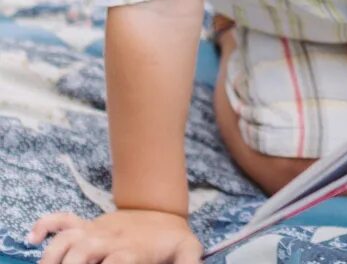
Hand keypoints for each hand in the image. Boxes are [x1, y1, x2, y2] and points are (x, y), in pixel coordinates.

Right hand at [28, 209, 199, 263]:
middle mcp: (110, 239)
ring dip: (52, 255)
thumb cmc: (173, 240)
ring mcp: (96, 231)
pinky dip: (45, 225)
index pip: (117, 261)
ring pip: (68, 238)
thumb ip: (189, 263)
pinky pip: (63, 219)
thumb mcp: (188, 250)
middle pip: (83, 250)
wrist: (163, 211)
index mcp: (133, 249)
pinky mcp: (87, 225)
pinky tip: (33, 239)